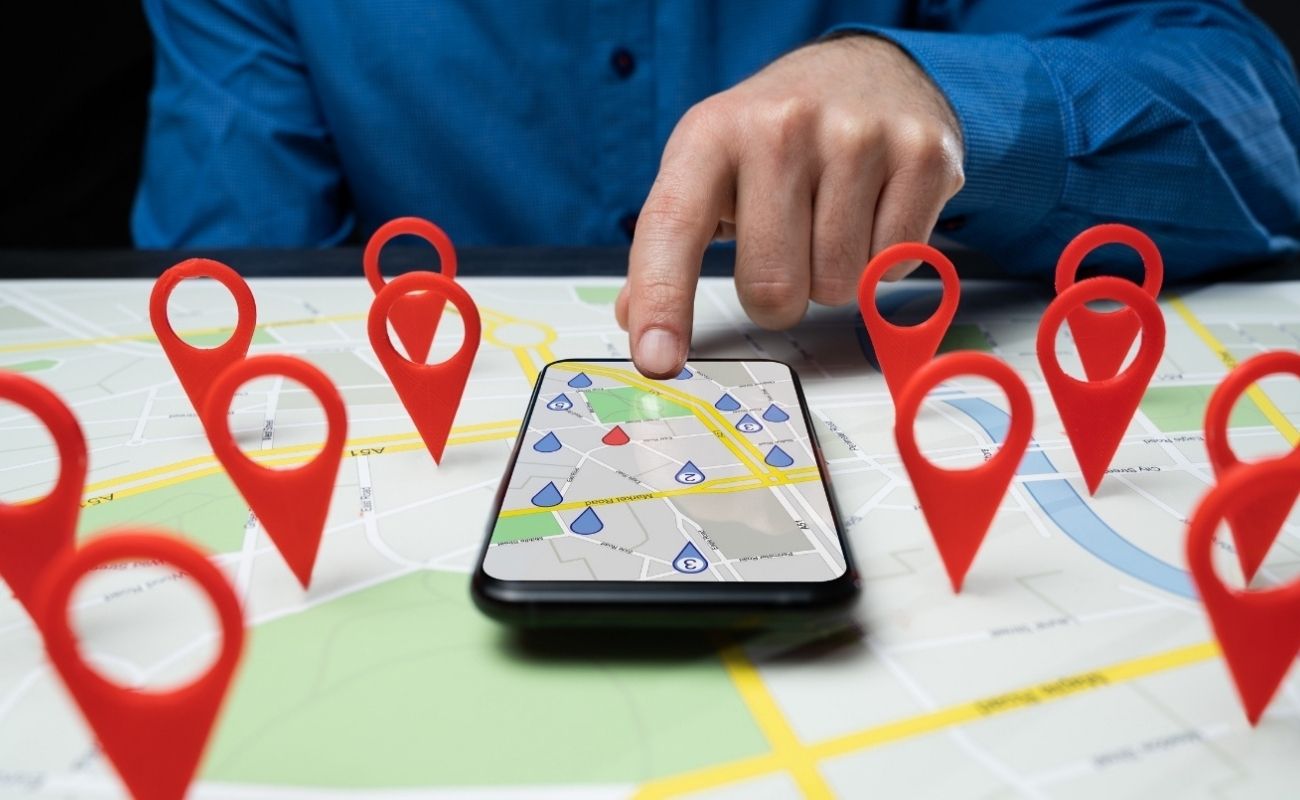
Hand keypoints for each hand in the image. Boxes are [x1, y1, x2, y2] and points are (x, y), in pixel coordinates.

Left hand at [615, 34, 963, 377]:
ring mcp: (857, 137)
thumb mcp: (706, 168)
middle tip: (786, 249)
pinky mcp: (922, 154)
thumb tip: (635, 319)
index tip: (657, 359)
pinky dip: (882, 264)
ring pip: (837, 285)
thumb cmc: (776, 135)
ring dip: (833, 279)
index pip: (673, 229)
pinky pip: (894, 268)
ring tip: (831, 221)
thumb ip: (667, 245)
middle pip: (770, 288)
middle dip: (778, 297)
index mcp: (710, 134)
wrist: (868, 69)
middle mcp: (780, 127)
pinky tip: (873, 215)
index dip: (664, 302)